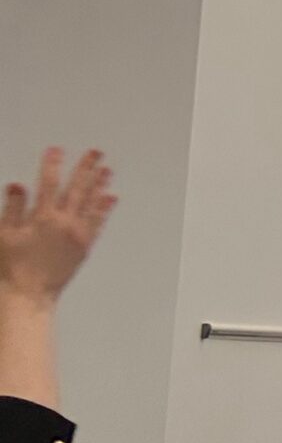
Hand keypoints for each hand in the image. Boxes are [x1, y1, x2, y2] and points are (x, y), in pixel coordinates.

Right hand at [0, 149, 116, 305]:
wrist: (29, 293)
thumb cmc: (11, 265)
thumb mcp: (4, 234)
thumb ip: (13, 208)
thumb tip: (17, 184)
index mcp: (43, 218)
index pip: (49, 184)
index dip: (52, 165)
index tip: (57, 149)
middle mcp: (64, 223)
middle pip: (77, 189)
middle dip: (86, 168)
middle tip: (96, 152)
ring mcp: (78, 235)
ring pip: (91, 203)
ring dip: (99, 185)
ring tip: (107, 169)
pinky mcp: (84, 247)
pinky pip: (98, 223)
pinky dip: (104, 209)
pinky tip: (111, 197)